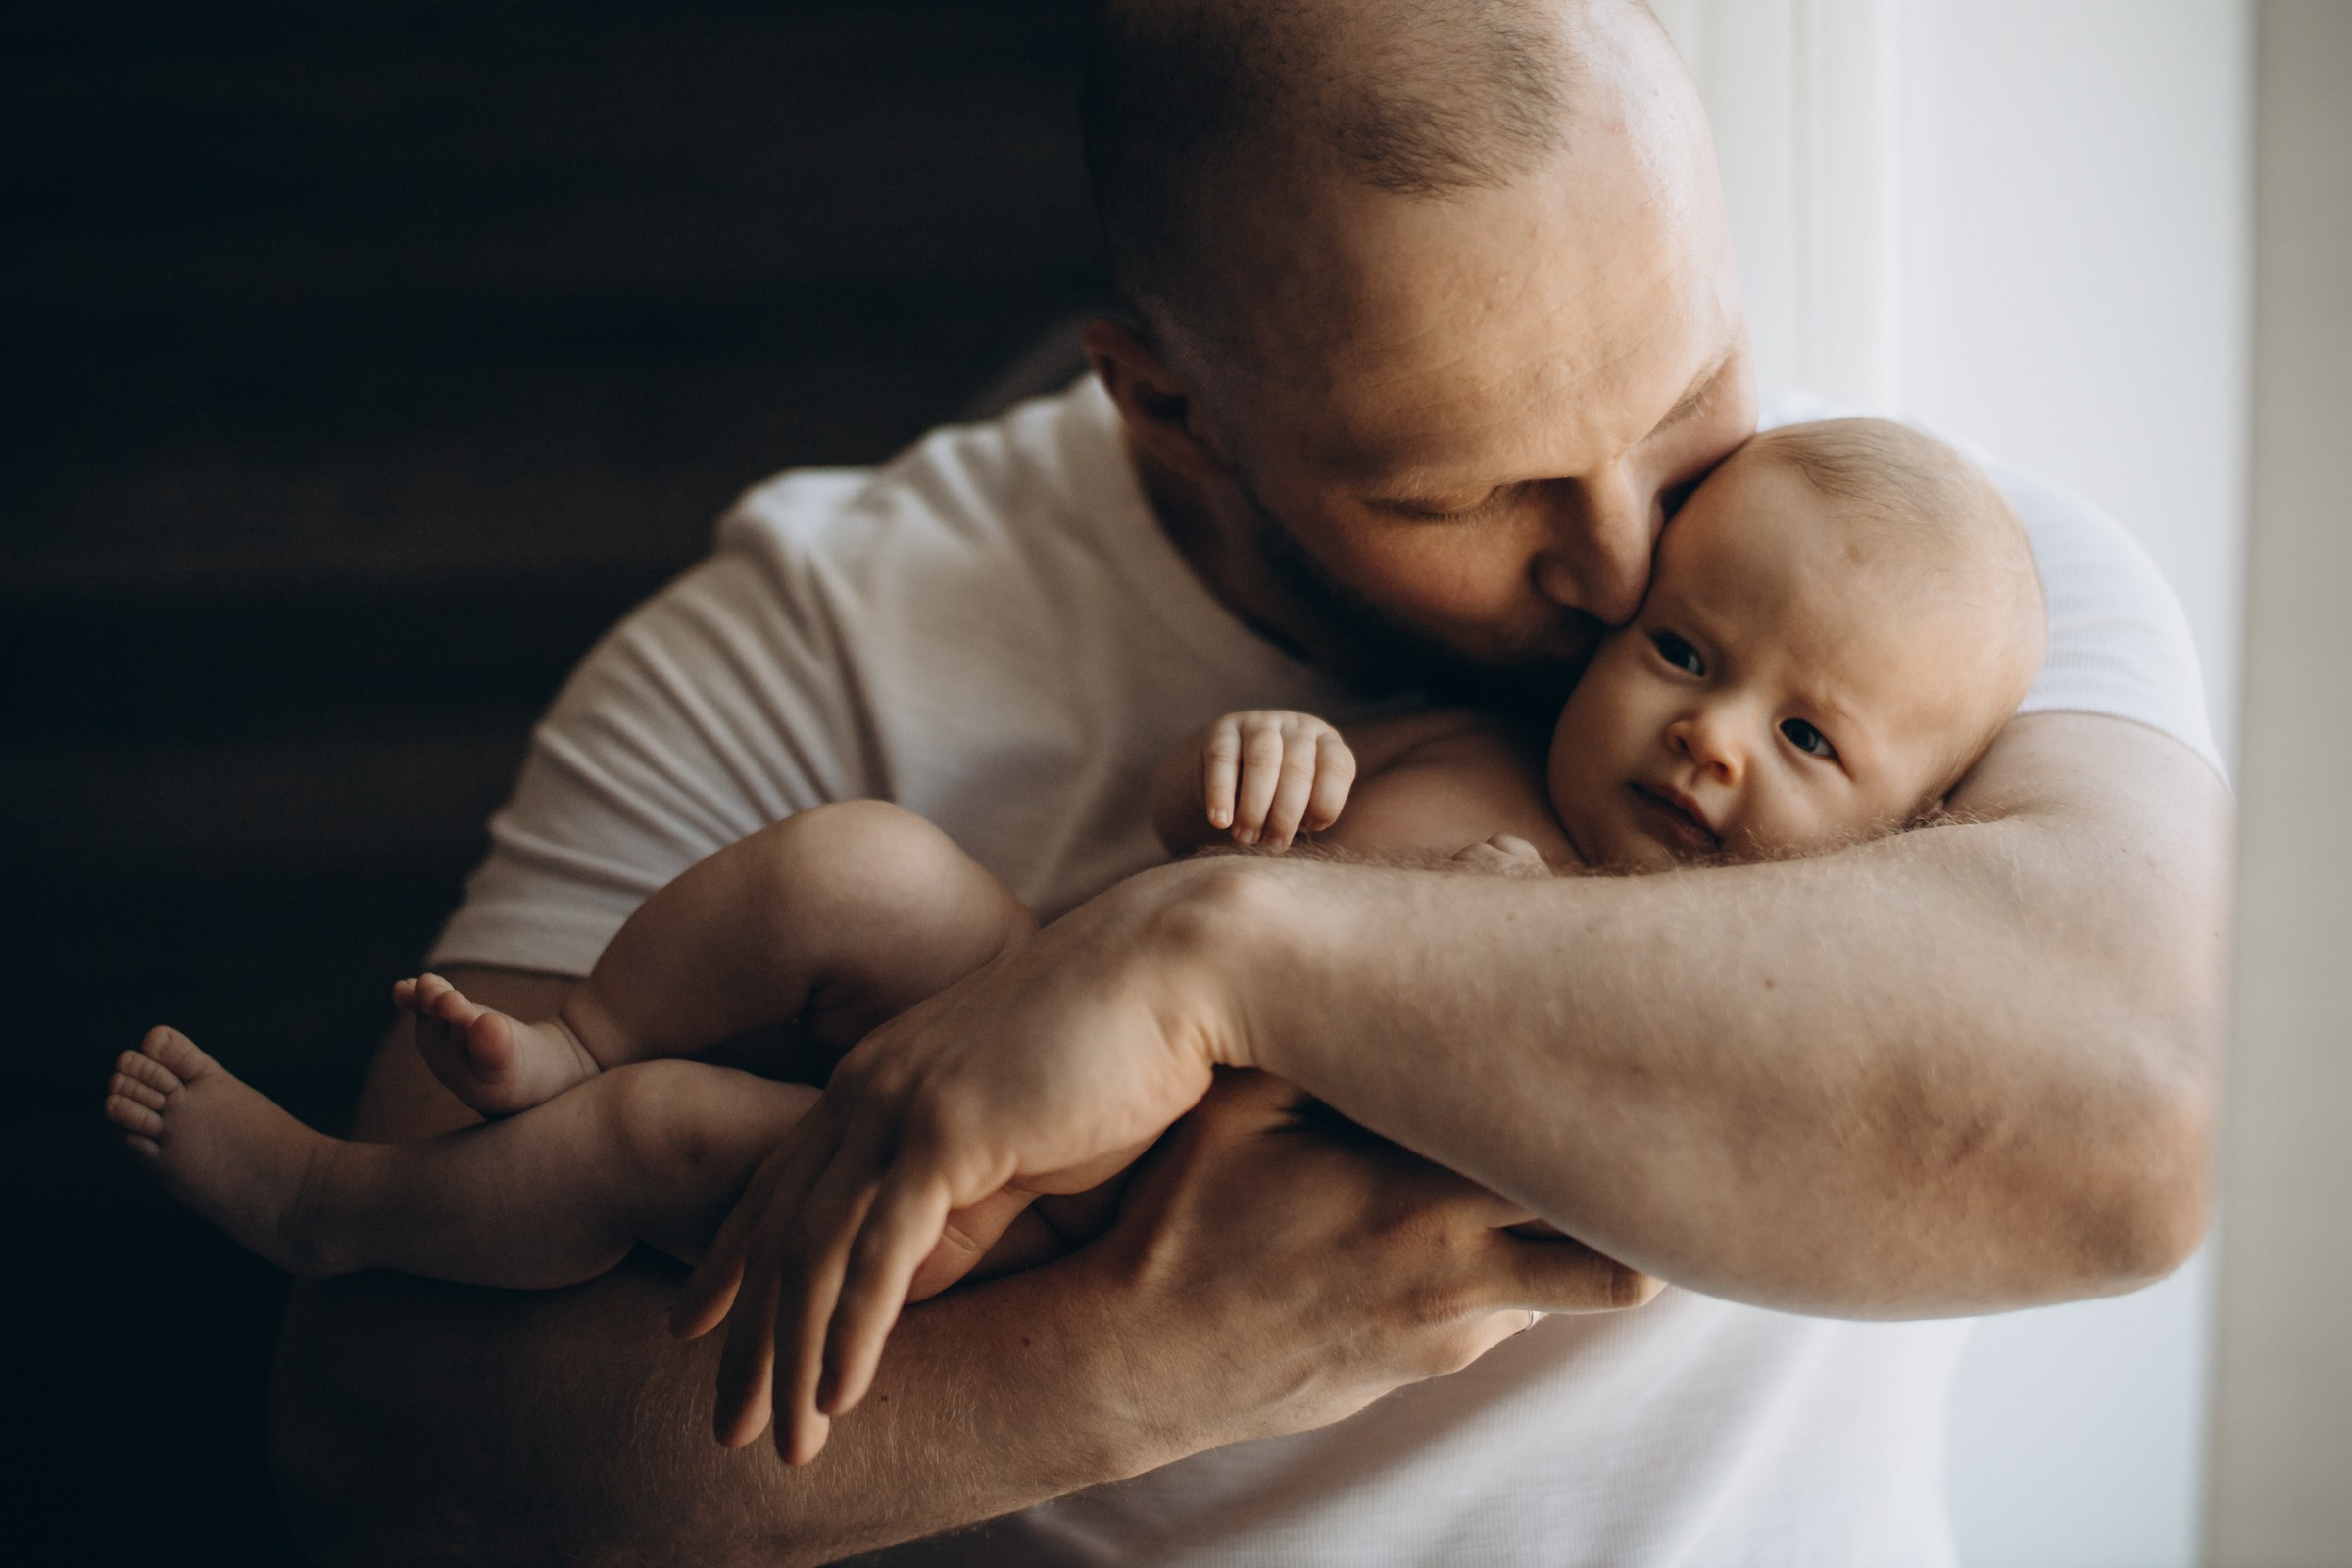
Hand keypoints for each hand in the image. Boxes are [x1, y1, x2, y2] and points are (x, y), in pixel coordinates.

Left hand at [670, 859, 1245, 1461]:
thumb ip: (961, 1215)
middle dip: (748, 1340)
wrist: (1174, 973)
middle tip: (722, 1426)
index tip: (693, 1323)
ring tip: (781, 1449)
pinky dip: (852, 1331)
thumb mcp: (1021, 1149)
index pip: (780, 1183)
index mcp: (877, 1078)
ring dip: (793, 1362)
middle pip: (780, 1232)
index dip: (730, 1257)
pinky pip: (881, 1252)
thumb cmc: (1117, 1054)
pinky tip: (836, 1396)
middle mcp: (867, 1088)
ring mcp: (898, 1106)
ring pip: (816, 1255)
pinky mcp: (944, 1131)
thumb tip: (907, 1288)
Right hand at [1043, 1073, 1660, 1446]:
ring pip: (1577, 1276)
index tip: (1627, 1057)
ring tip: (1554, 1157)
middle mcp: (1456, 1271)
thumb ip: (1311, 1034)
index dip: (1614, 1105)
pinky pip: (1514, 1305)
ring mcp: (1453, 1329)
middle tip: (1638, 1117)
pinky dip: (1513, 1260)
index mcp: (1416, 1195)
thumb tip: (1378, 941)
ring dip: (1574, 1221)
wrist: (1136, 1363)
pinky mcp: (1435, 1361)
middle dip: (1634, 1185)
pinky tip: (1463, 1214)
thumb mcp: (1232, 1109)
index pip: (1566, 1155)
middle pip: (1618, 1243)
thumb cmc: (1179, 1217)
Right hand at [1200, 710, 1354, 849]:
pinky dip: (1221, 794)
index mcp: (1326, 742)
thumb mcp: (1303, 806)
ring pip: (1263, 760)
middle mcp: (1297, 727)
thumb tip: (1290, 831)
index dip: (1326, 804)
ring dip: (1255, 806)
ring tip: (1246, 837)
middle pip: (1298, 769)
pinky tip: (1221, 821)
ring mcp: (1260, 723)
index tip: (1310, 829)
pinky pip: (1222, 759)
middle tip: (1272, 844)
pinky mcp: (1223, 729)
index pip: (1337, 768)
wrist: (1231, 778)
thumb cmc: (1278, 800)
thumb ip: (1307, 815)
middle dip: (1286, 815)